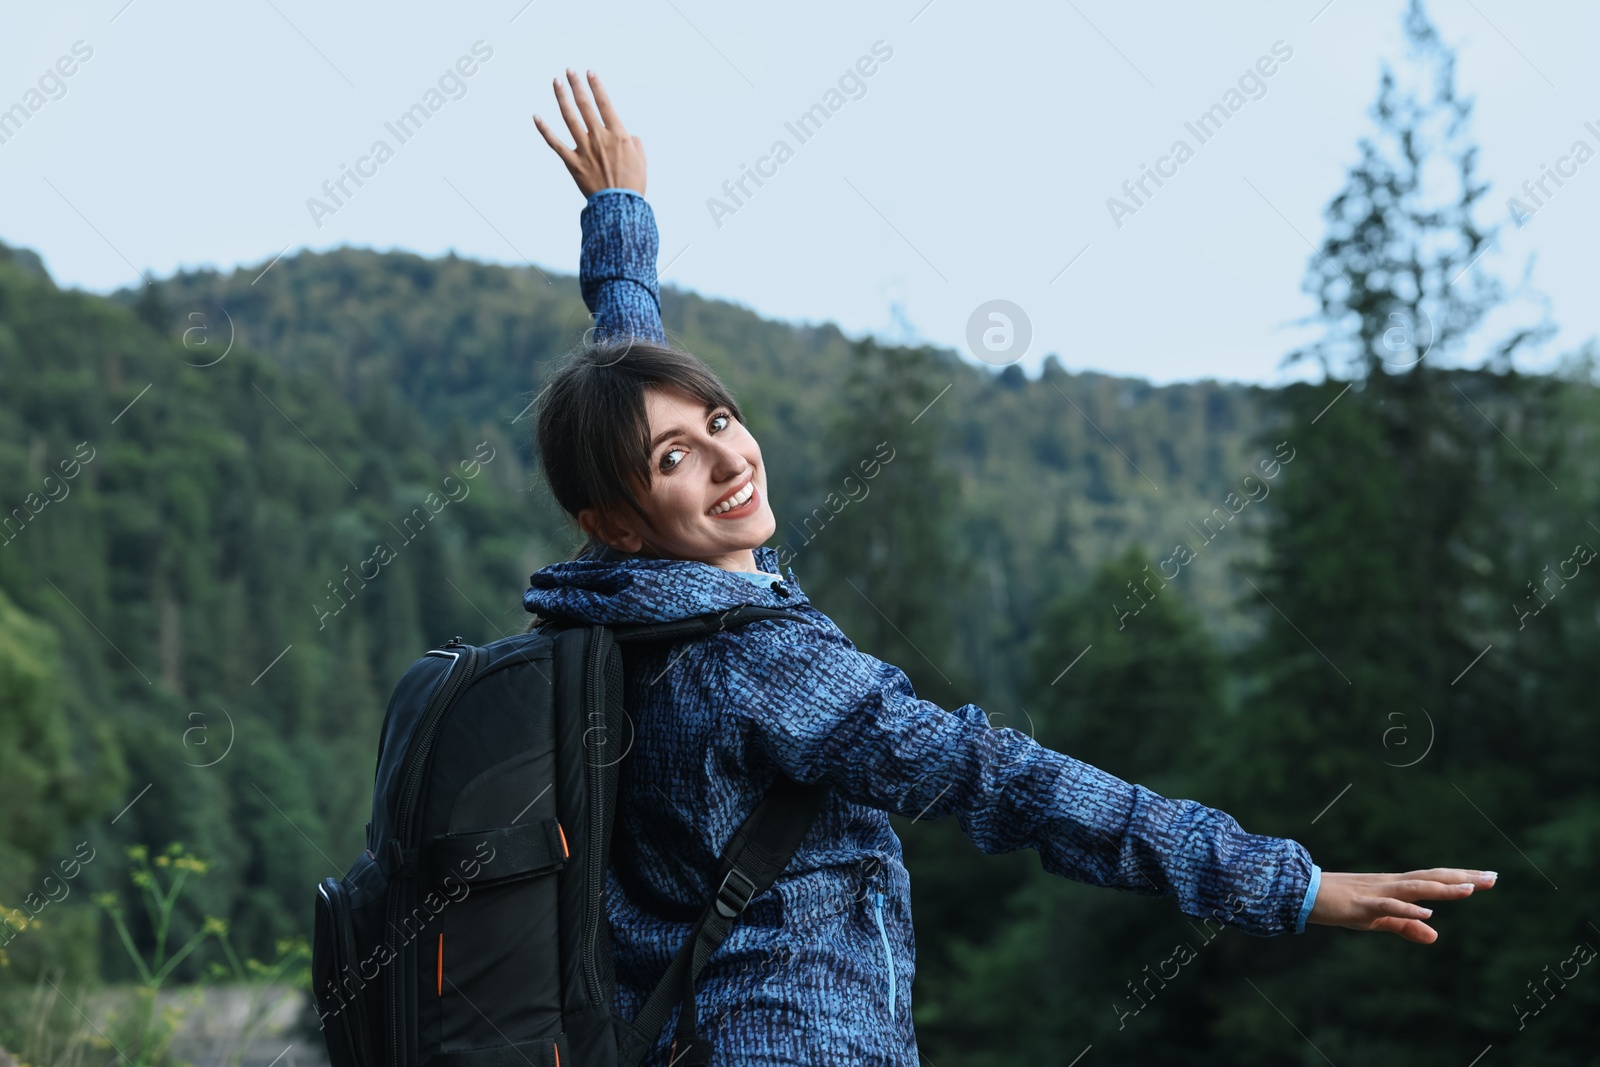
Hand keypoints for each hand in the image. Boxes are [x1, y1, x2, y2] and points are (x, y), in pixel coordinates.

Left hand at [533, 69, 645, 197]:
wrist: (619, 207)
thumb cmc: (632, 185)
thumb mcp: (641, 161)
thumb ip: (634, 144)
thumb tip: (629, 136)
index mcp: (617, 135)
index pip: (604, 103)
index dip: (596, 86)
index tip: (589, 74)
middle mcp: (599, 138)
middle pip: (585, 105)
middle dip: (577, 85)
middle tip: (570, 71)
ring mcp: (584, 149)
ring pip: (570, 118)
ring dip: (562, 98)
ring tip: (556, 82)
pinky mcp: (573, 163)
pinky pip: (555, 143)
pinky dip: (544, 130)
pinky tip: (536, 117)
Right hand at [1308, 868, 1496, 943]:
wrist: (1304, 894)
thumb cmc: (1340, 905)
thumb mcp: (1378, 919)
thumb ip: (1406, 926)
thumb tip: (1434, 933)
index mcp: (1396, 887)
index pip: (1434, 880)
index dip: (1461, 878)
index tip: (1488, 877)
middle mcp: (1391, 884)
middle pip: (1432, 878)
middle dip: (1463, 878)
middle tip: (1493, 877)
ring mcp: (1377, 893)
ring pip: (1415, 888)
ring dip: (1442, 889)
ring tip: (1469, 889)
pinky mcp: (1362, 905)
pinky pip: (1388, 906)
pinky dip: (1408, 909)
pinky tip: (1427, 912)